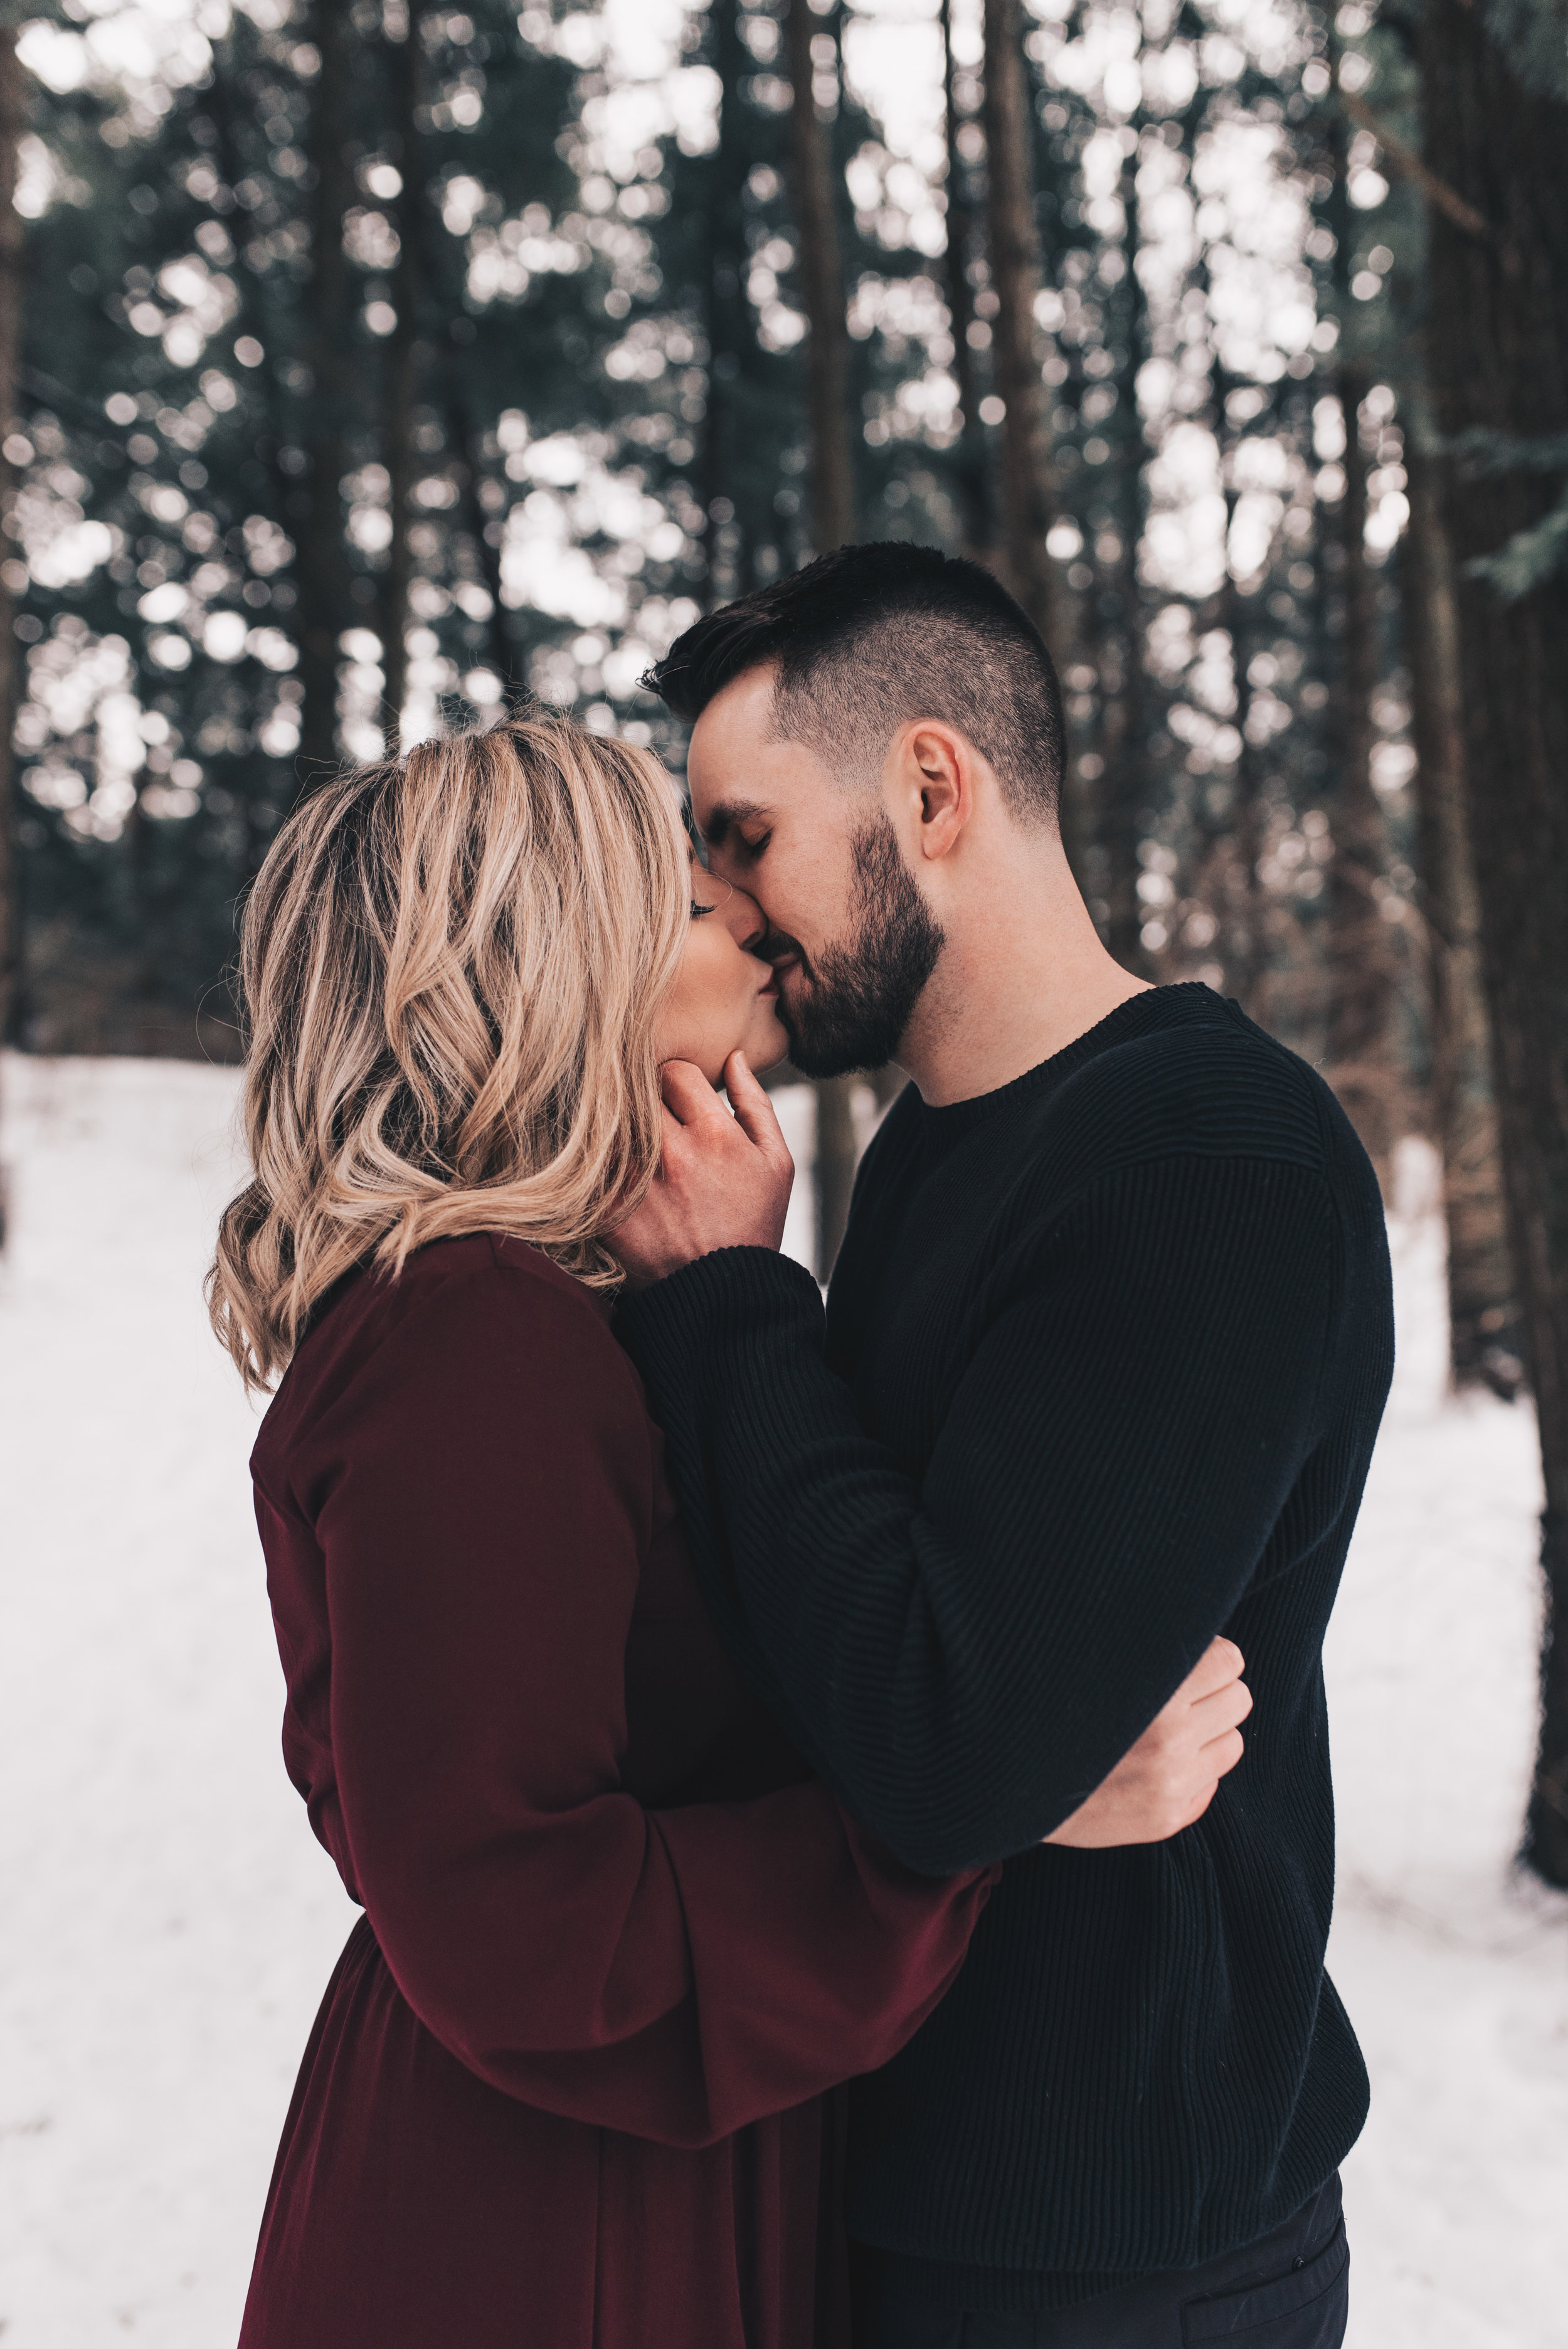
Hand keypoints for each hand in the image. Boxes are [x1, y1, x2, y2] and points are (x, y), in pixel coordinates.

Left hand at [607, 1053, 794, 1290]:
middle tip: (653, 1117)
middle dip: (645, 1099)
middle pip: (637, 1091)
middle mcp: (671, 1153)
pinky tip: (611, 1170)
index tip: (680, 1100)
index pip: (676, 1071)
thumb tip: (734, 1058)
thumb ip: (756, 1105)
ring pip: (610, 1123)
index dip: (678, 1081)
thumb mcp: (776, 1164)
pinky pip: (590, 1164)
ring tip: (634, 1143)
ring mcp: (635, 1182)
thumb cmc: (753, 1226)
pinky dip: (597, 1161)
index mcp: (714, 1134)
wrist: (721, 1296)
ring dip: (619, 1127)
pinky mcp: (606, 1210)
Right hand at [1043, 1638, 1252, 1848]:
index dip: (1210, 1657)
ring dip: (1209, 1733)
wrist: (1007, 1780)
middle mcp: (1168, 1740)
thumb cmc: (1048, 1708)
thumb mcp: (1091, 1662)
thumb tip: (1194, 1632)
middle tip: (1180, 1695)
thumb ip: (1144, 1648)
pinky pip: (1213, 1783)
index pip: (1229, 1661)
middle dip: (1214, 1692)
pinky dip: (1194, 1770)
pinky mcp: (1166, 1818)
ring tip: (1168, 1730)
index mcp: (1153, 1691)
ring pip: (1234, 1742)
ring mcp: (1170, 1784)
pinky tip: (1156, 1765)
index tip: (1187, 1660)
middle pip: (1239, 1699)